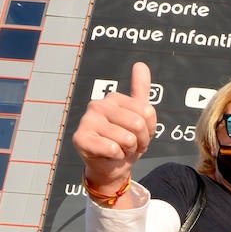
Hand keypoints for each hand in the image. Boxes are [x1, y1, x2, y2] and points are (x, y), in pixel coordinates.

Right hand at [72, 61, 155, 192]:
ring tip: (120, 150)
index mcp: (114, 98)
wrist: (112, 167)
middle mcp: (98, 105)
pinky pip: (112, 148)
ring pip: (127, 138)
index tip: (140, 134)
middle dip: (140, 141)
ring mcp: (87, 120)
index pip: (147, 112)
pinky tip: (109, 155)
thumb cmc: (126, 142)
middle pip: (138, 124)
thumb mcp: (139, 117)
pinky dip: (117, 157)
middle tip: (130, 145)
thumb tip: (140, 65)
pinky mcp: (80, 138)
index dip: (150, 129)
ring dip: (129, 150)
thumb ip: (140, 90)